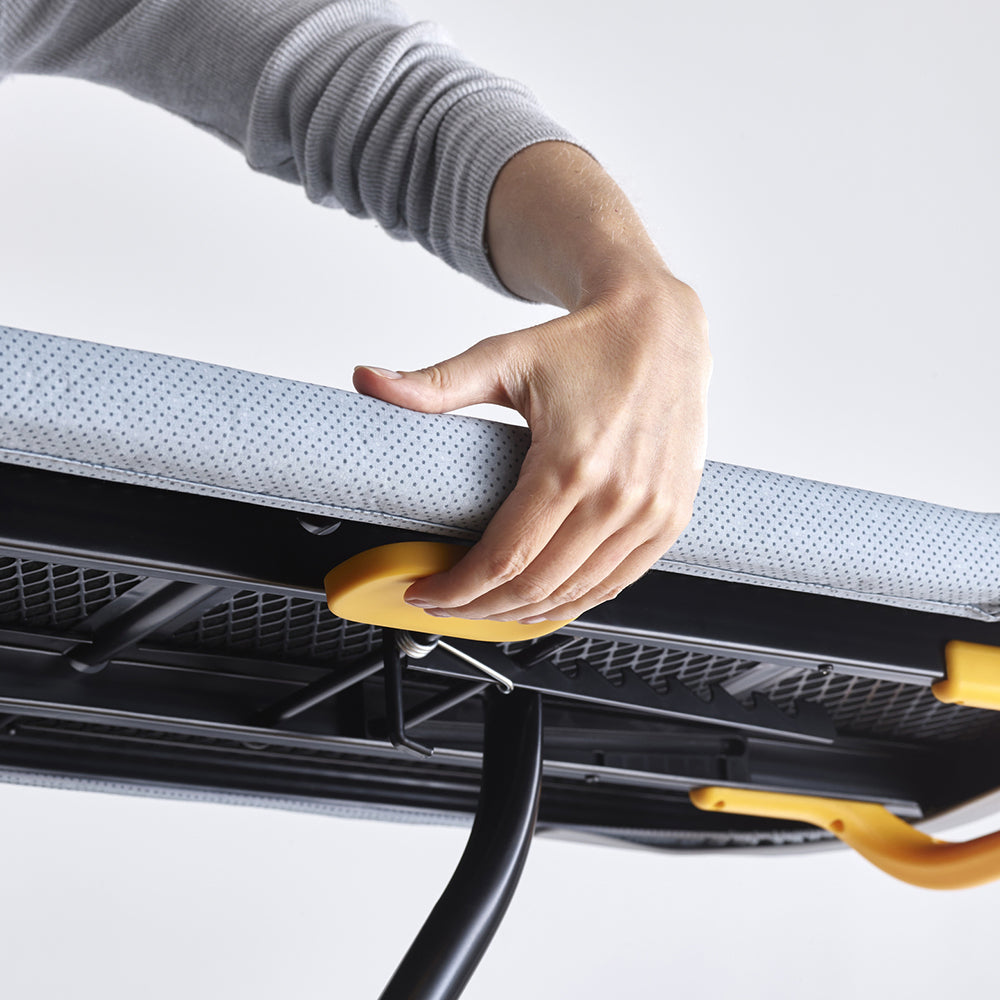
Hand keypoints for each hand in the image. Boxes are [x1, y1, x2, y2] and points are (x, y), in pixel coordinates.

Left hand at [353, 272, 709, 622]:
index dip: (456, 589)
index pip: (504, 558)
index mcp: (570, 463)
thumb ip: (435, 382)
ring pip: (575, 594)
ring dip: (522, 613)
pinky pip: (616, 583)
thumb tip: (368, 380)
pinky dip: (573, 601)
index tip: (424, 592)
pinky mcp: (668, 519)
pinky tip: (541, 601)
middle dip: (478, 607)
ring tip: (482, 607)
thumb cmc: (588, 344)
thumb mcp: (505, 358)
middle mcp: (616, 496)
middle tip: (444, 604)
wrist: (662, 329)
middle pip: (535, 587)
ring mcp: (648, 514)